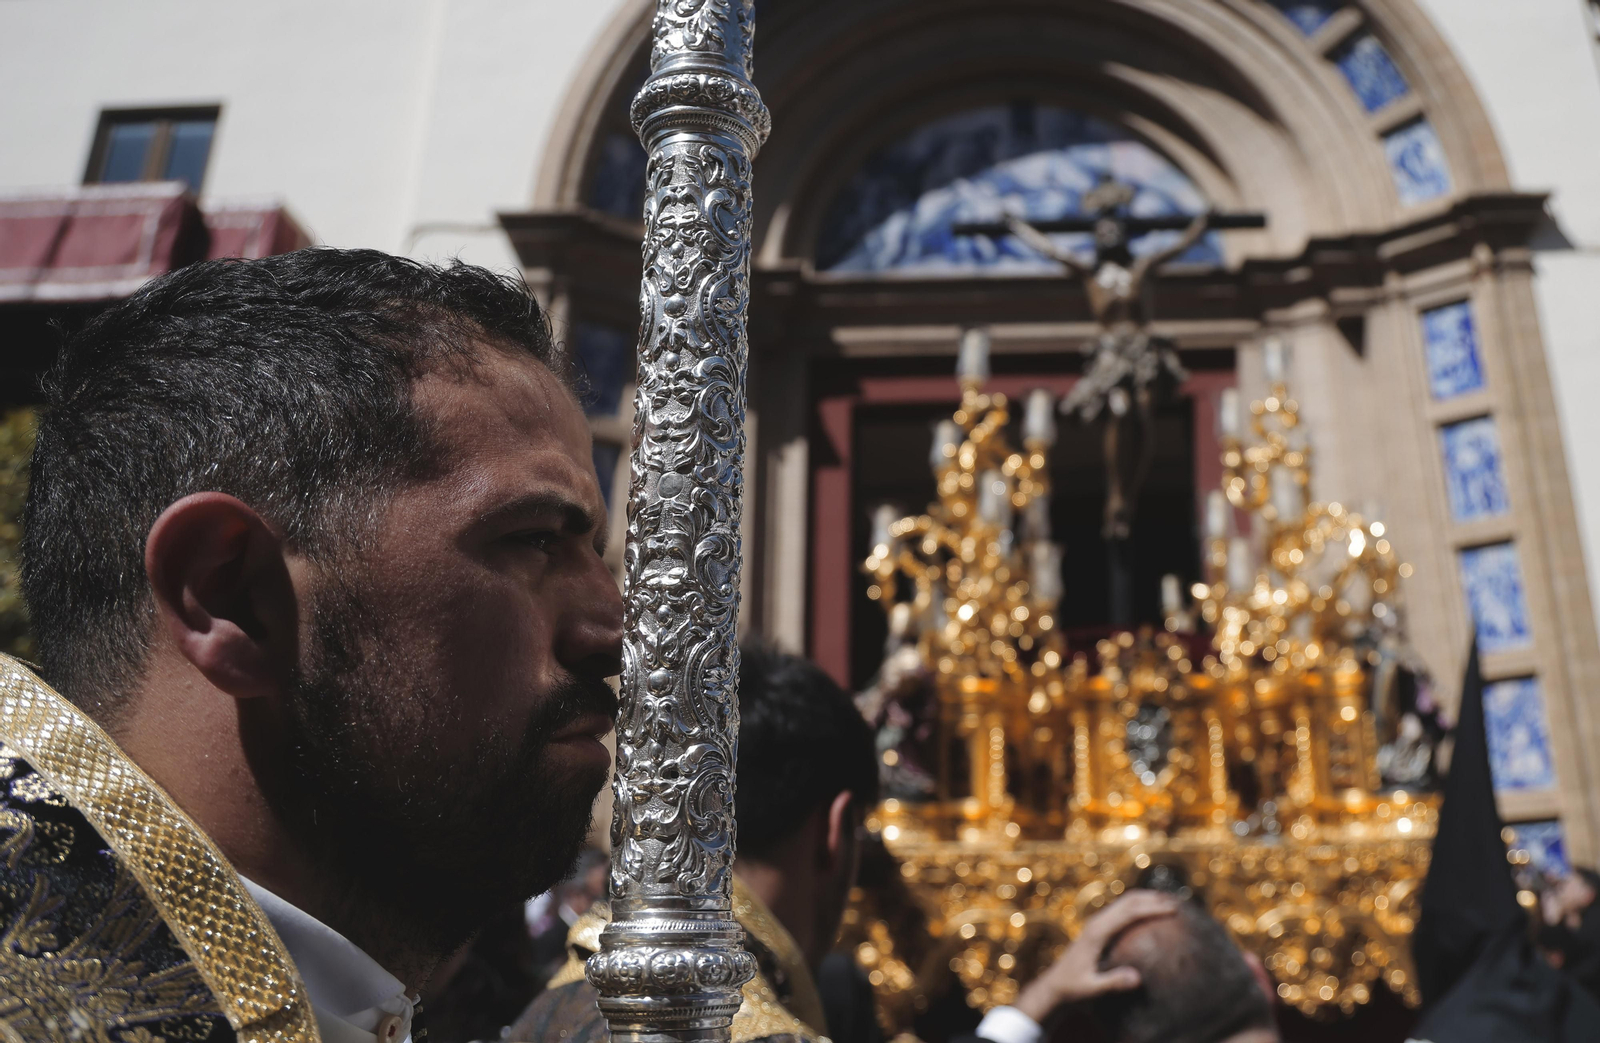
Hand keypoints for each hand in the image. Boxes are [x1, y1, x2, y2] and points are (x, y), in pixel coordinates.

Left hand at [1012, 890, 1180, 1022]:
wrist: (1054, 984)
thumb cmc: (1072, 988)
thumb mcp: (1091, 988)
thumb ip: (1113, 982)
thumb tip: (1138, 978)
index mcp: (1097, 932)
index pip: (1128, 913)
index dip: (1151, 908)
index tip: (1173, 910)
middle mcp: (1097, 922)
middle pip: (1128, 901)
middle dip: (1153, 898)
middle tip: (1178, 902)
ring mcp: (1097, 923)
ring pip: (1125, 902)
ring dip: (1146, 899)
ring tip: (1170, 903)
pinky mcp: (1099, 928)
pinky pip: (1121, 911)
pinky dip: (1139, 907)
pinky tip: (1152, 914)